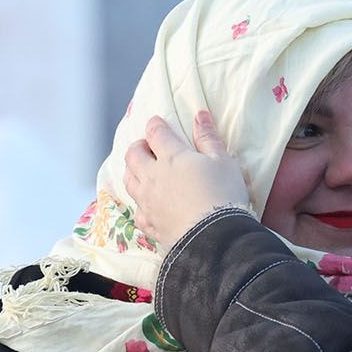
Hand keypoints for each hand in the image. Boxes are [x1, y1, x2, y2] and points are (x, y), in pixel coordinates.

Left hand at [123, 111, 252, 245]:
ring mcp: (148, 201)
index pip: (156, 134)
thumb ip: (208, 137)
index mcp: (171, 157)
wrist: (215, 237)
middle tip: (147, 147)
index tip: (157, 123)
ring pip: (129, 181)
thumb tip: (200, 115)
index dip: (155, 125)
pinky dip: (140, 205)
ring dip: (133, 172)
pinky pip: (137, 212)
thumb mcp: (223, 161)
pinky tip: (147, 206)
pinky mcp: (150, 224)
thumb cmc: (223, 194)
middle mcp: (153, 176)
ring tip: (142, 172)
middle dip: (137, 147)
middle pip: (133, 156)